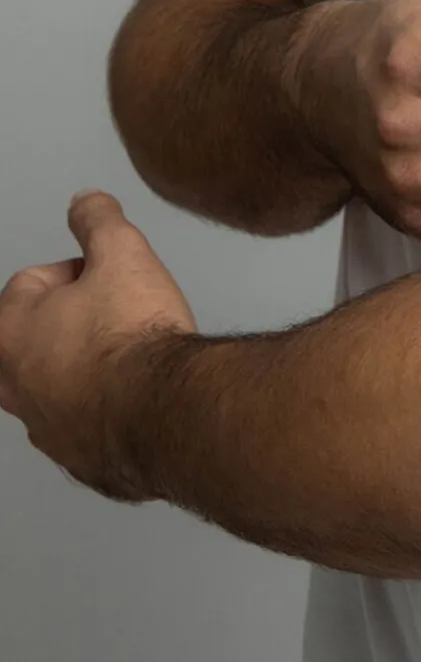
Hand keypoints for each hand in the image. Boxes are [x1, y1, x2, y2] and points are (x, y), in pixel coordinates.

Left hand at [0, 190, 196, 502]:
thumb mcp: (122, 253)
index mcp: (9, 331)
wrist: (165, 411)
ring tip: (136, 357)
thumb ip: (98, 222)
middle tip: (120, 316)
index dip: (82, 270)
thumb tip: (87, 202)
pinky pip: (88, 424)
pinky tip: (142, 396)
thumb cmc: (134, 338)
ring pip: (61, 384)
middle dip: (76, 323)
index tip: (115, 277)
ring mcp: (45, 428)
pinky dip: (110, 409)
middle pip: (40, 337)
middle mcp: (14, 386)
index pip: (33, 280)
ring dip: (91, 368)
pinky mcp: (80, 459)